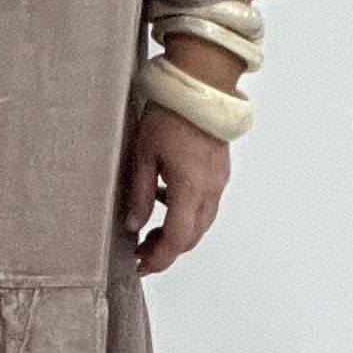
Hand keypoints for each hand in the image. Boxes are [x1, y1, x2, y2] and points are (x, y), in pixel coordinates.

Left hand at [123, 102, 230, 275]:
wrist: (200, 85)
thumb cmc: (171, 114)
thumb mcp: (143, 156)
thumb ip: (139, 195)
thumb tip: (133, 224)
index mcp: (191, 189)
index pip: (177, 239)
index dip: (159, 259)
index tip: (141, 267)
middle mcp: (210, 189)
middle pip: (192, 236)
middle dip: (167, 250)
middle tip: (141, 252)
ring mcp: (218, 180)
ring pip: (201, 221)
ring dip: (178, 231)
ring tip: (149, 229)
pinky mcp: (219, 169)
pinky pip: (205, 201)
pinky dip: (186, 211)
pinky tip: (164, 198)